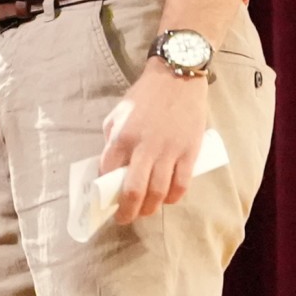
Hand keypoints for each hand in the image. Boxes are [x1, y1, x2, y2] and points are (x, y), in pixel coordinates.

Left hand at [98, 62, 210, 222]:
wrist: (177, 77)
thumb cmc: (146, 95)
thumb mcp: (119, 112)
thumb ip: (113, 139)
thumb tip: (112, 166)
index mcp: (122, 137)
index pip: (108, 174)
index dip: (105, 191)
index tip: (106, 198)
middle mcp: (144, 147)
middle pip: (133, 192)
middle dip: (127, 212)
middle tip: (125, 217)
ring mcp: (169, 151)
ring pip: (158, 193)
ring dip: (150, 209)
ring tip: (146, 211)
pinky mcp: (189, 152)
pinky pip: (181, 185)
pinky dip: (173, 198)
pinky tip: (167, 199)